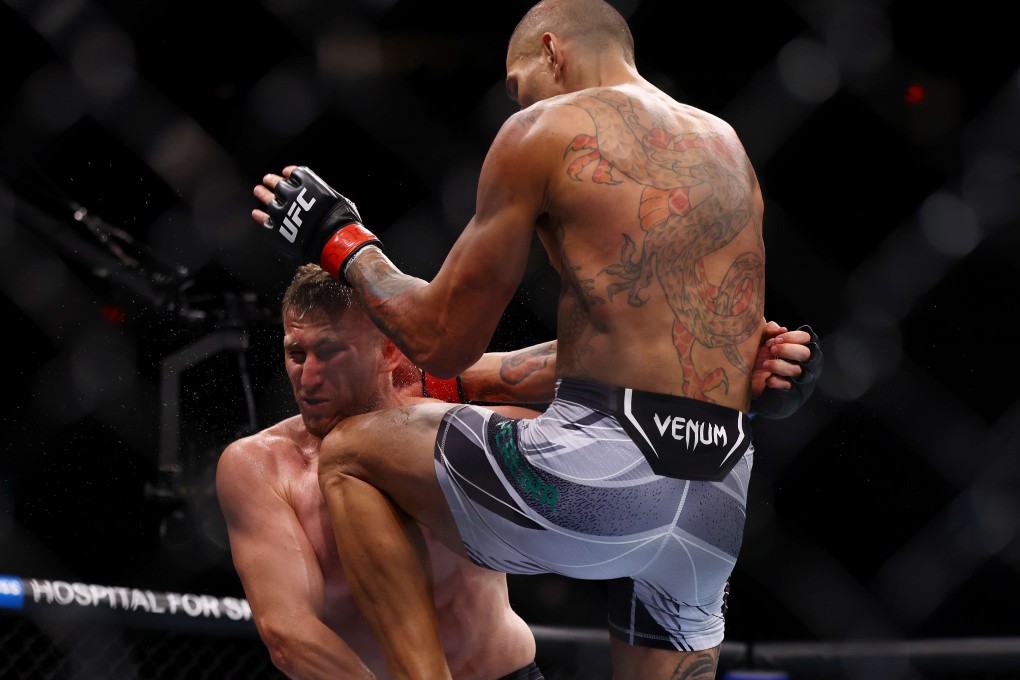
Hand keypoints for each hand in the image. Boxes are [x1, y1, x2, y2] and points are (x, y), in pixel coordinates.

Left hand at [253, 166, 380, 280]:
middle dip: (272, 181)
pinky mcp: (277, 230)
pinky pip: (264, 222)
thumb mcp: (336, 197)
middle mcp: (291, 195)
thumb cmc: (341, 220)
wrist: (334, 241)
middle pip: (278, 185)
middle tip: (267, 179)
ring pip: (268, 200)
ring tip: (258, 190)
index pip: (294, 174)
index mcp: (307, 185)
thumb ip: (321, 192)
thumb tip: (317, 194)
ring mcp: (282, 213)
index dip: (290, 173)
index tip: (286, 172)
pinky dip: (259, 217)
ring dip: (262, 194)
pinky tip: (256, 213)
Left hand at [750, 322, 822, 418]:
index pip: (806, 338)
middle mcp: (801, 362)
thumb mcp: (761, 341)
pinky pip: (788, 385)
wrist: (747, 383)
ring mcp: (797, 378)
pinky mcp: (790, 392)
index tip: (777, 339)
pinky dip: (775, 381)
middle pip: (806, 353)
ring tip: (765, 364)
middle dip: (787, 350)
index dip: (793, 337)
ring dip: (778, 365)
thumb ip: (769, 331)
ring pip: (797, 370)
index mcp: (795, 347)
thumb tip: (780, 328)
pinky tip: (767, 379)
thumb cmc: (758, 359)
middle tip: (772, 350)